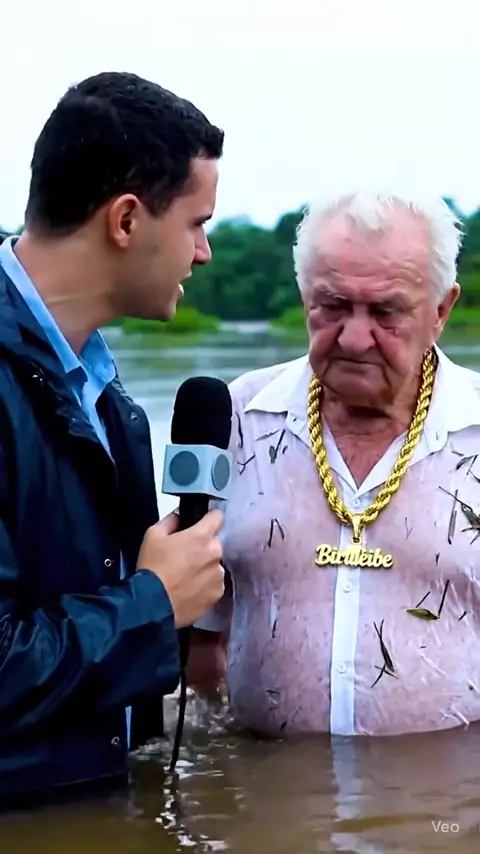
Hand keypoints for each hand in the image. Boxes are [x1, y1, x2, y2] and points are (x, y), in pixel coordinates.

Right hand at [136, 510, 224, 628]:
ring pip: (215, 564)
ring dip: (206, 565)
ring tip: (187, 576)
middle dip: (204, 546)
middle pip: (215, 542)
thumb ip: (170, 521)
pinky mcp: (218, 593)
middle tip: (186, 555)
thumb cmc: (153, 567)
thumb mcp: (153, 535)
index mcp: (202, 536)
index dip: (209, 518)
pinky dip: (206, 584)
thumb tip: (179, 516)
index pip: (217, 517)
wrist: (154, 604)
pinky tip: (191, 589)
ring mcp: (219, 575)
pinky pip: (215, 582)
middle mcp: (216, 553)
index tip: (201, 523)